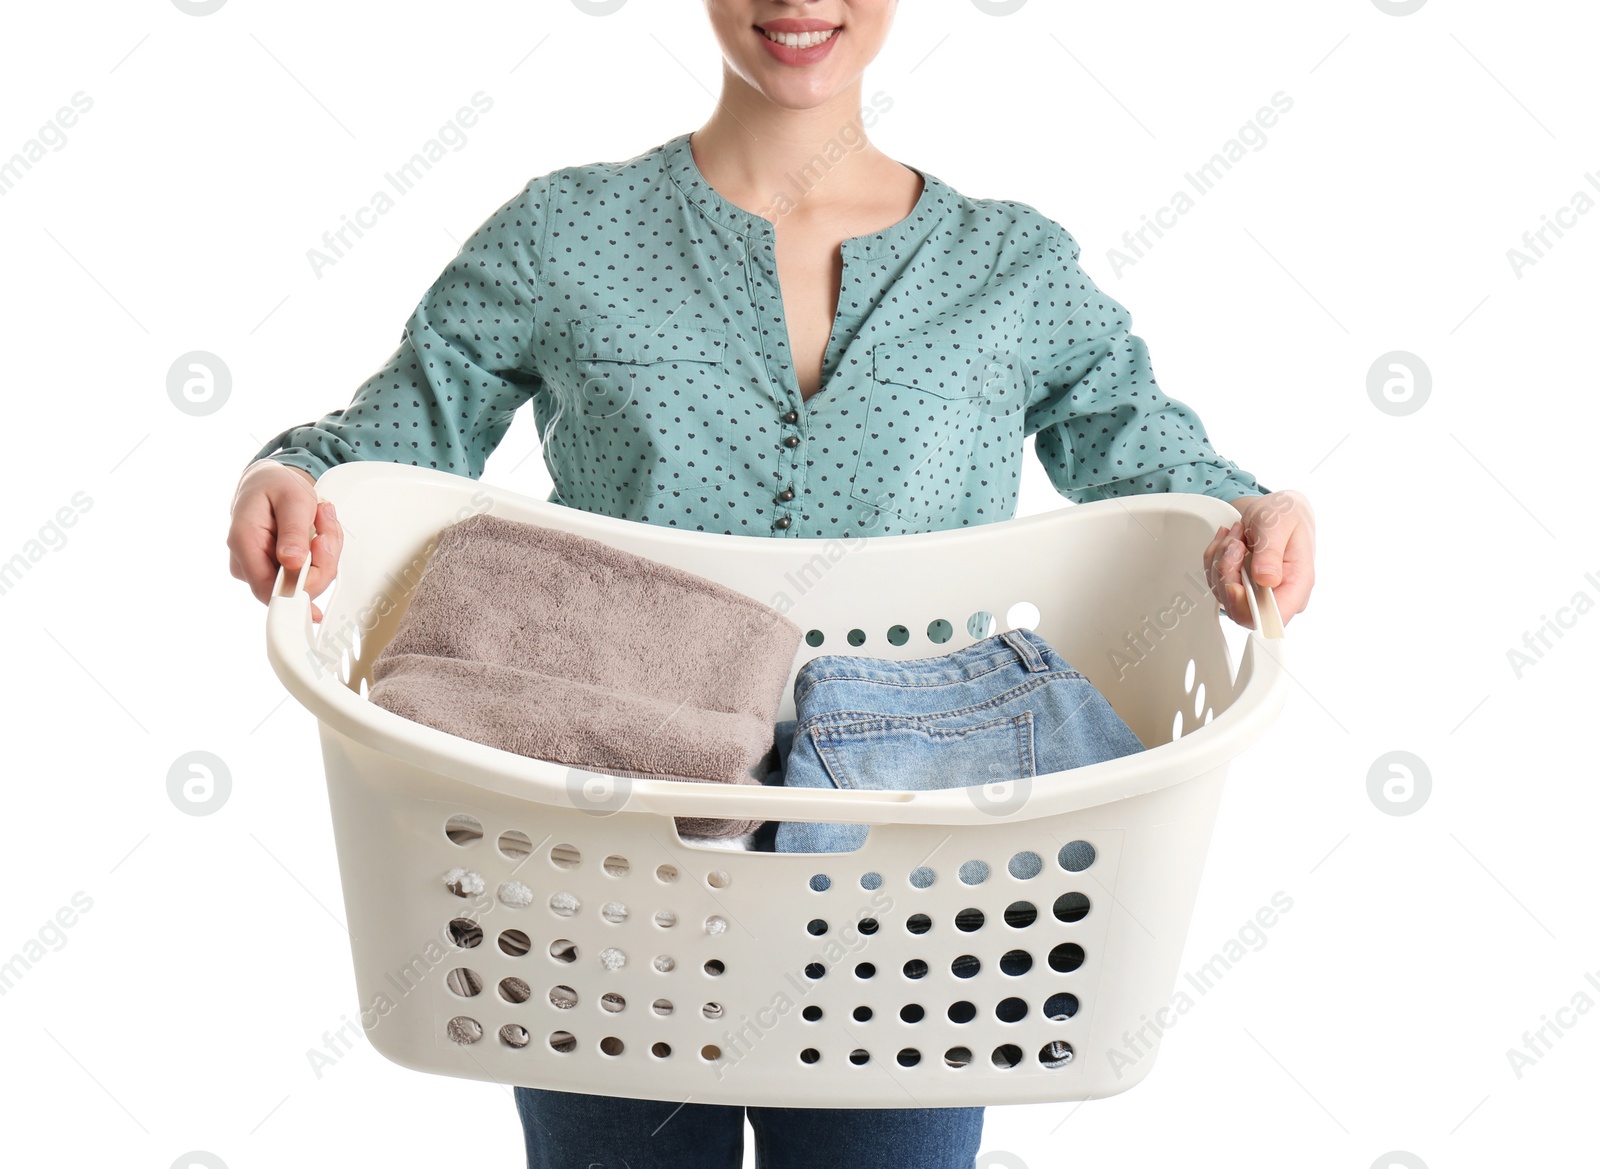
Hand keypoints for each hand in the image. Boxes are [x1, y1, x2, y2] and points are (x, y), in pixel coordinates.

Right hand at [228, 459, 343, 622]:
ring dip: (324, 555)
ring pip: (307, 582)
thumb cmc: (275, 486)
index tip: (320, 576)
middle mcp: (248, 562)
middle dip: (322, 561)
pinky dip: (321, 556)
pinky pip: (309, 575)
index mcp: (244, 542)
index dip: (299, 590)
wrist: (269, 482)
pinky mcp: (277, 571)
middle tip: (325, 530)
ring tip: (321, 523)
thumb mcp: (293, 498)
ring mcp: (262, 568)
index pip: (267, 589)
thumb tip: (292, 563)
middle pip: (294, 589)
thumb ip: (293, 531)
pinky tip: (317, 534)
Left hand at [1204, 489, 1314, 628]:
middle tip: (1236, 543)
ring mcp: (1258, 593)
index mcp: (1297, 583)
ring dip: (1221, 559)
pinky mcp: (1241, 588)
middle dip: (1228, 572)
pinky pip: (1215, 581)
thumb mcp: (1278, 523)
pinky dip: (1216, 558)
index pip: (1272, 618)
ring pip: (1222, 593)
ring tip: (1237, 537)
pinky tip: (1230, 543)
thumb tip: (1267, 580)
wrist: (1277, 509)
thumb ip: (1271, 552)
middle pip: (1239, 607)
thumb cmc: (1285, 514)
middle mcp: (1278, 594)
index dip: (1246, 607)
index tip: (1233, 583)